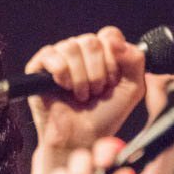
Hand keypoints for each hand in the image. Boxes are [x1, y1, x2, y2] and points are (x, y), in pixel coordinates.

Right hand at [25, 27, 145, 153]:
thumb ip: (135, 60)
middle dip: (97, 73)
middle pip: (90, 41)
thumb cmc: (104, 115)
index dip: (113, 58)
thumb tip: (114, 40)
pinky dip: (62, 73)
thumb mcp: (132, 88)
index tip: (112, 81)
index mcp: (102, 52)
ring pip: (71, 47)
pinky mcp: (38, 67)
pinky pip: (51, 55)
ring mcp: (58, 57)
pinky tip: (64, 88)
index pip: (109, 35)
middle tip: (96, 92)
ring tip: (80, 95)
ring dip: (80, 77)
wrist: (81, 138)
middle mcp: (80, 51)